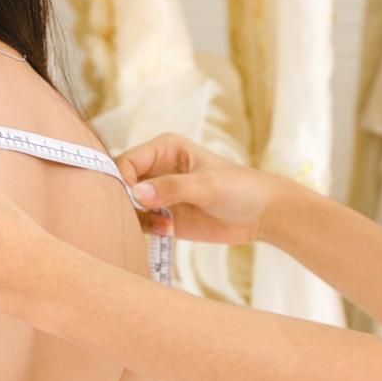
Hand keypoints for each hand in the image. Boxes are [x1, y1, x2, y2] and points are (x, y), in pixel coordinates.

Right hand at [115, 134, 281, 244]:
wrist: (260, 214)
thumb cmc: (240, 188)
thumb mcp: (207, 185)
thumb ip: (172, 188)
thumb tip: (136, 194)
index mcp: (164, 148)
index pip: (127, 160)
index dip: (122, 179)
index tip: (133, 199)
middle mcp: (156, 169)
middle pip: (120, 183)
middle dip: (125, 201)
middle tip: (143, 215)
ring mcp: (157, 194)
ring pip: (127, 206)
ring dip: (137, 219)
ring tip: (163, 226)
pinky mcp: (162, 216)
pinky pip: (139, 223)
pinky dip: (145, 230)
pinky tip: (166, 231)